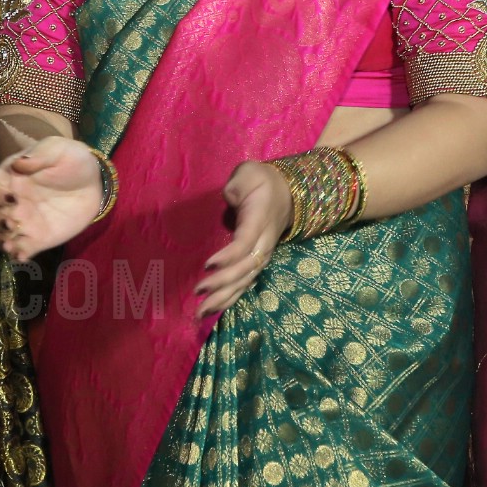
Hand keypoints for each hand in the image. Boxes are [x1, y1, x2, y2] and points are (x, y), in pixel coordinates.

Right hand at [0, 128, 103, 261]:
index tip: (11, 197)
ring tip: (11, 244)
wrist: (93, 182)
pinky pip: (21, 249)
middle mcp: (11, 202)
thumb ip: (40, 154)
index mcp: (11, 178)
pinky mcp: (37, 238)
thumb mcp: (58, 149)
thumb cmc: (71, 160)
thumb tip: (19, 163)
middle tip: (12, 222)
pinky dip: (17, 254)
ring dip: (1, 240)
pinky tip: (22, 256)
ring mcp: (23, 222)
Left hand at [196, 160, 292, 318]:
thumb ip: (237, 186)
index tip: (207, 265)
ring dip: (224, 298)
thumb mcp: (249, 173)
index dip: (228, 257)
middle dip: (223, 283)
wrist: (288, 193)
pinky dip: (230, 298)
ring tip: (201, 313)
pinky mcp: (256, 262)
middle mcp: (263, 242)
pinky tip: (213, 310)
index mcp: (260, 220)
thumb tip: (230, 199)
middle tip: (198, 291)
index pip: (245, 243)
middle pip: (246, 269)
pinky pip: (245, 284)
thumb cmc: (262, 182)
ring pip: (246, 281)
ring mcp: (262, 255)